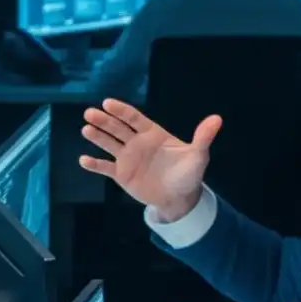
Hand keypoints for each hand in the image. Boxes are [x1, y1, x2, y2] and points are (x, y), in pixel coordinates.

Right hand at [78, 99, 221, 222]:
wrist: (179, 197)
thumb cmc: (188, 174)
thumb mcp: (198, 156)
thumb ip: (203, 137)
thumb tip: (217, 119)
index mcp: (152, 134)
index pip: (134, 118)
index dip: (121, 110)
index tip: (108, 103)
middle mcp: (137, 143)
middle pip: (117, 128)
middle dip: (103, 120)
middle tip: (89, 114)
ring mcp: (128, 158)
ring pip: (109, 144)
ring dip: (97, 137)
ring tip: (85, 129)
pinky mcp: (122, 175)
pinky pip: (105, 168)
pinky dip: (94, 164)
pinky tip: (83, 160)